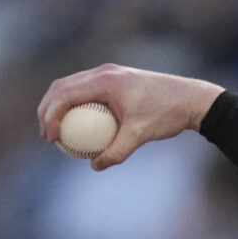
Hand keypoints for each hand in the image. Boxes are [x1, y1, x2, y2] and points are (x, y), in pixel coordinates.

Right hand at [35, 65, 226, 171]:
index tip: (52, 138)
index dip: (51, 116)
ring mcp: (108, 73)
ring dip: (57, 105)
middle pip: (61, 86)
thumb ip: (117, 151)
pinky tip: (77, 125)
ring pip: (71, 85)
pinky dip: (74, 104)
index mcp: (105, 81)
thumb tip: (95, 166)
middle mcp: (103, 72)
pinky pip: (85, 89)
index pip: (65, 94)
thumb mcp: (140, 135)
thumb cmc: (167, 114)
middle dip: (47, 110)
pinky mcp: (114, 79)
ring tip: (55, 130)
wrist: (190, 98)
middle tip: (47, 136)